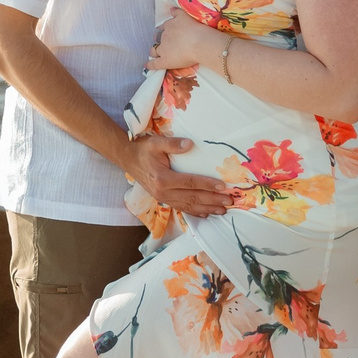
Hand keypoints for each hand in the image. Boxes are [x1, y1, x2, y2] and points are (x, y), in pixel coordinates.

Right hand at [117, 131, 234, 218]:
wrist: (128, 159)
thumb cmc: (143, 149)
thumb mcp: (156, 143)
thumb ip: (172, 143)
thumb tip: (190, 144)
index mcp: (163, 178)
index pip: (190, 183)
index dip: (207, 185)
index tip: (222, 186)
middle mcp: (163, 192)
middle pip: (192, 198)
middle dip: (212, 200)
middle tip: (229, 202)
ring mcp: (163, 198)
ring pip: (188, 206)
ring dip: (207, 209)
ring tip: (222, 210)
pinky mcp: (163, 199)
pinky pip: (181, 208)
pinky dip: (195, 212)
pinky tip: (206, 214)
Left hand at [147, 8, 225, 73]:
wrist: (200, 42)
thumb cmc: (197, 29)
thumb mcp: (186, 16)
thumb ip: (178, 12)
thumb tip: (171, 9)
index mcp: (170, 25)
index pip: (164, 27)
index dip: (165, 29)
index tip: (166, 31)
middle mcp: (165, 36)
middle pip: (158, 37)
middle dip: (158, 39)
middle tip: (162, 42)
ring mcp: (163, 49)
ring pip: (154, 50)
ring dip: (154, 51)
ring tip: (154, 53)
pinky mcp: (165, 60)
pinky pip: (155, 63)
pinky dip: (150, 65)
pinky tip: (147, 65)